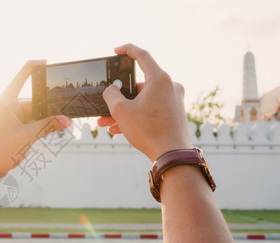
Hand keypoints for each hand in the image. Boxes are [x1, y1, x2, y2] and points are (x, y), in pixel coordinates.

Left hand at [0, 60, 71, 176]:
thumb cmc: (0, 151)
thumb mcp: (28, 137)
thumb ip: (48, 126)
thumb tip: (67, 120)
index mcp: (5, 101)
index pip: (21, 76)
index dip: (34, 66)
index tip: (47, 61)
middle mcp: (7, 105)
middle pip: (34, 98)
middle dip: (49, 106)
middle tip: (64, 113)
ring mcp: (11, 115)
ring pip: (36, 111)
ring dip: (46, 118)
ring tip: (58, 125)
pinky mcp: (14, 125)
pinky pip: (33, 120)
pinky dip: (42, 125)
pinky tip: (52, 130)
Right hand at [98, 43, 192, 161]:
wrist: (172, 155)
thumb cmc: (149, 131)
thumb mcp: (121, 111)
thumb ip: (111, 94)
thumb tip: (112, 89)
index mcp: (159, 79)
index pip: (142, 55)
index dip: (127, 50)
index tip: (116, 51)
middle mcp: (170, 86)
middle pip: (138, 84)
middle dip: (119, 97)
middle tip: (104, 105)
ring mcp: (173, 100)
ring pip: (143, 99)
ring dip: (125, 110)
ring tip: (107, 123)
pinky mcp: (174, 113)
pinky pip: (151, 109)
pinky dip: (136, 115)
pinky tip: (120, 129)